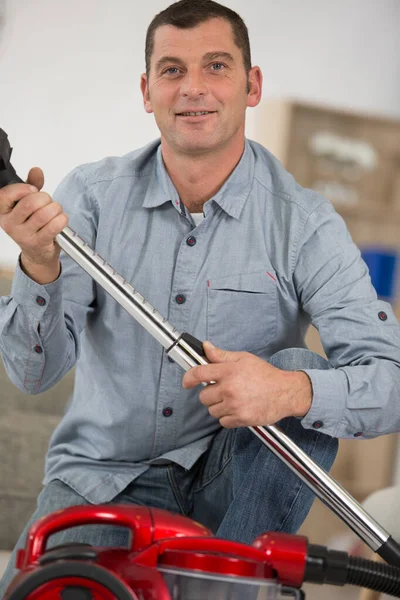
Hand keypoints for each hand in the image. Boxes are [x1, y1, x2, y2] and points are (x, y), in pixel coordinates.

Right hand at [0, 167, 67, 282]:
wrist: (38, 253)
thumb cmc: (32, 225)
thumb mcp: (28, 203)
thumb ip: (32, 185)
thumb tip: (36, 171)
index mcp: (3, 211)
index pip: (6, 195)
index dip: (23, 189)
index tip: (33, 189)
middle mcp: (10, 224)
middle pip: (30, 203)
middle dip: (45, 198)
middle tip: (49, 202)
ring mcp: (23, 235)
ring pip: (44, 214)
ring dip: (56, 209)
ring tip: (56, 212)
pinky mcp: (38, 243)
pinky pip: (54, 226)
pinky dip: (62, 219)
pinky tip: (61, 220)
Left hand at [182, 341, 312, 427]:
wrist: (286, 392)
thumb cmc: (265, 375)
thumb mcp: (244, 359)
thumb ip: (222, 355)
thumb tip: (205, 347)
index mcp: (228, 371)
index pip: (199, 373)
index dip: (189, 378)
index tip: (187, 382)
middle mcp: (229, 388)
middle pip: (204, 397)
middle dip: (211, 394)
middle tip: (224, 390)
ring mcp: (235, 405)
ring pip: (212, 411)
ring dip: (219, 407)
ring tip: (234, 400)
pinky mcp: (241, 419)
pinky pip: (223, 422)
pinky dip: (228, 418)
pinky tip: (238, 409)